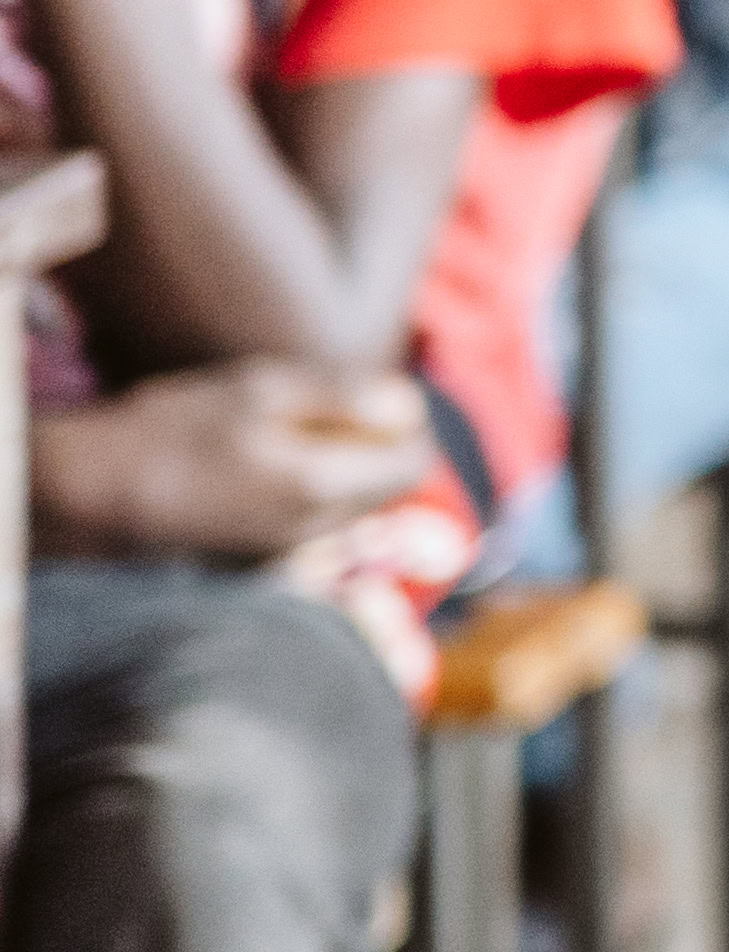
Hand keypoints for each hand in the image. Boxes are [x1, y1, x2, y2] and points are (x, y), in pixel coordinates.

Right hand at [35, 359, 435, 560]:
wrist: (90, 494)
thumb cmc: (171, 431)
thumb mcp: (261, 391)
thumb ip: (347, 399)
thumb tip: (413, 408)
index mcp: (326, 487)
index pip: (415, 462)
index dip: (404, 426)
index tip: (367, 402)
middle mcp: (317, 532)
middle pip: (386, 486)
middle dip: (372, 448)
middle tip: (319, 415)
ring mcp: (287, 553)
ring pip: (350, 506)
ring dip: (339, 470)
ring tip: (277, 439)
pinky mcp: (260, 560)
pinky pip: (312, 523)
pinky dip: (305, 493)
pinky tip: (254, 469)